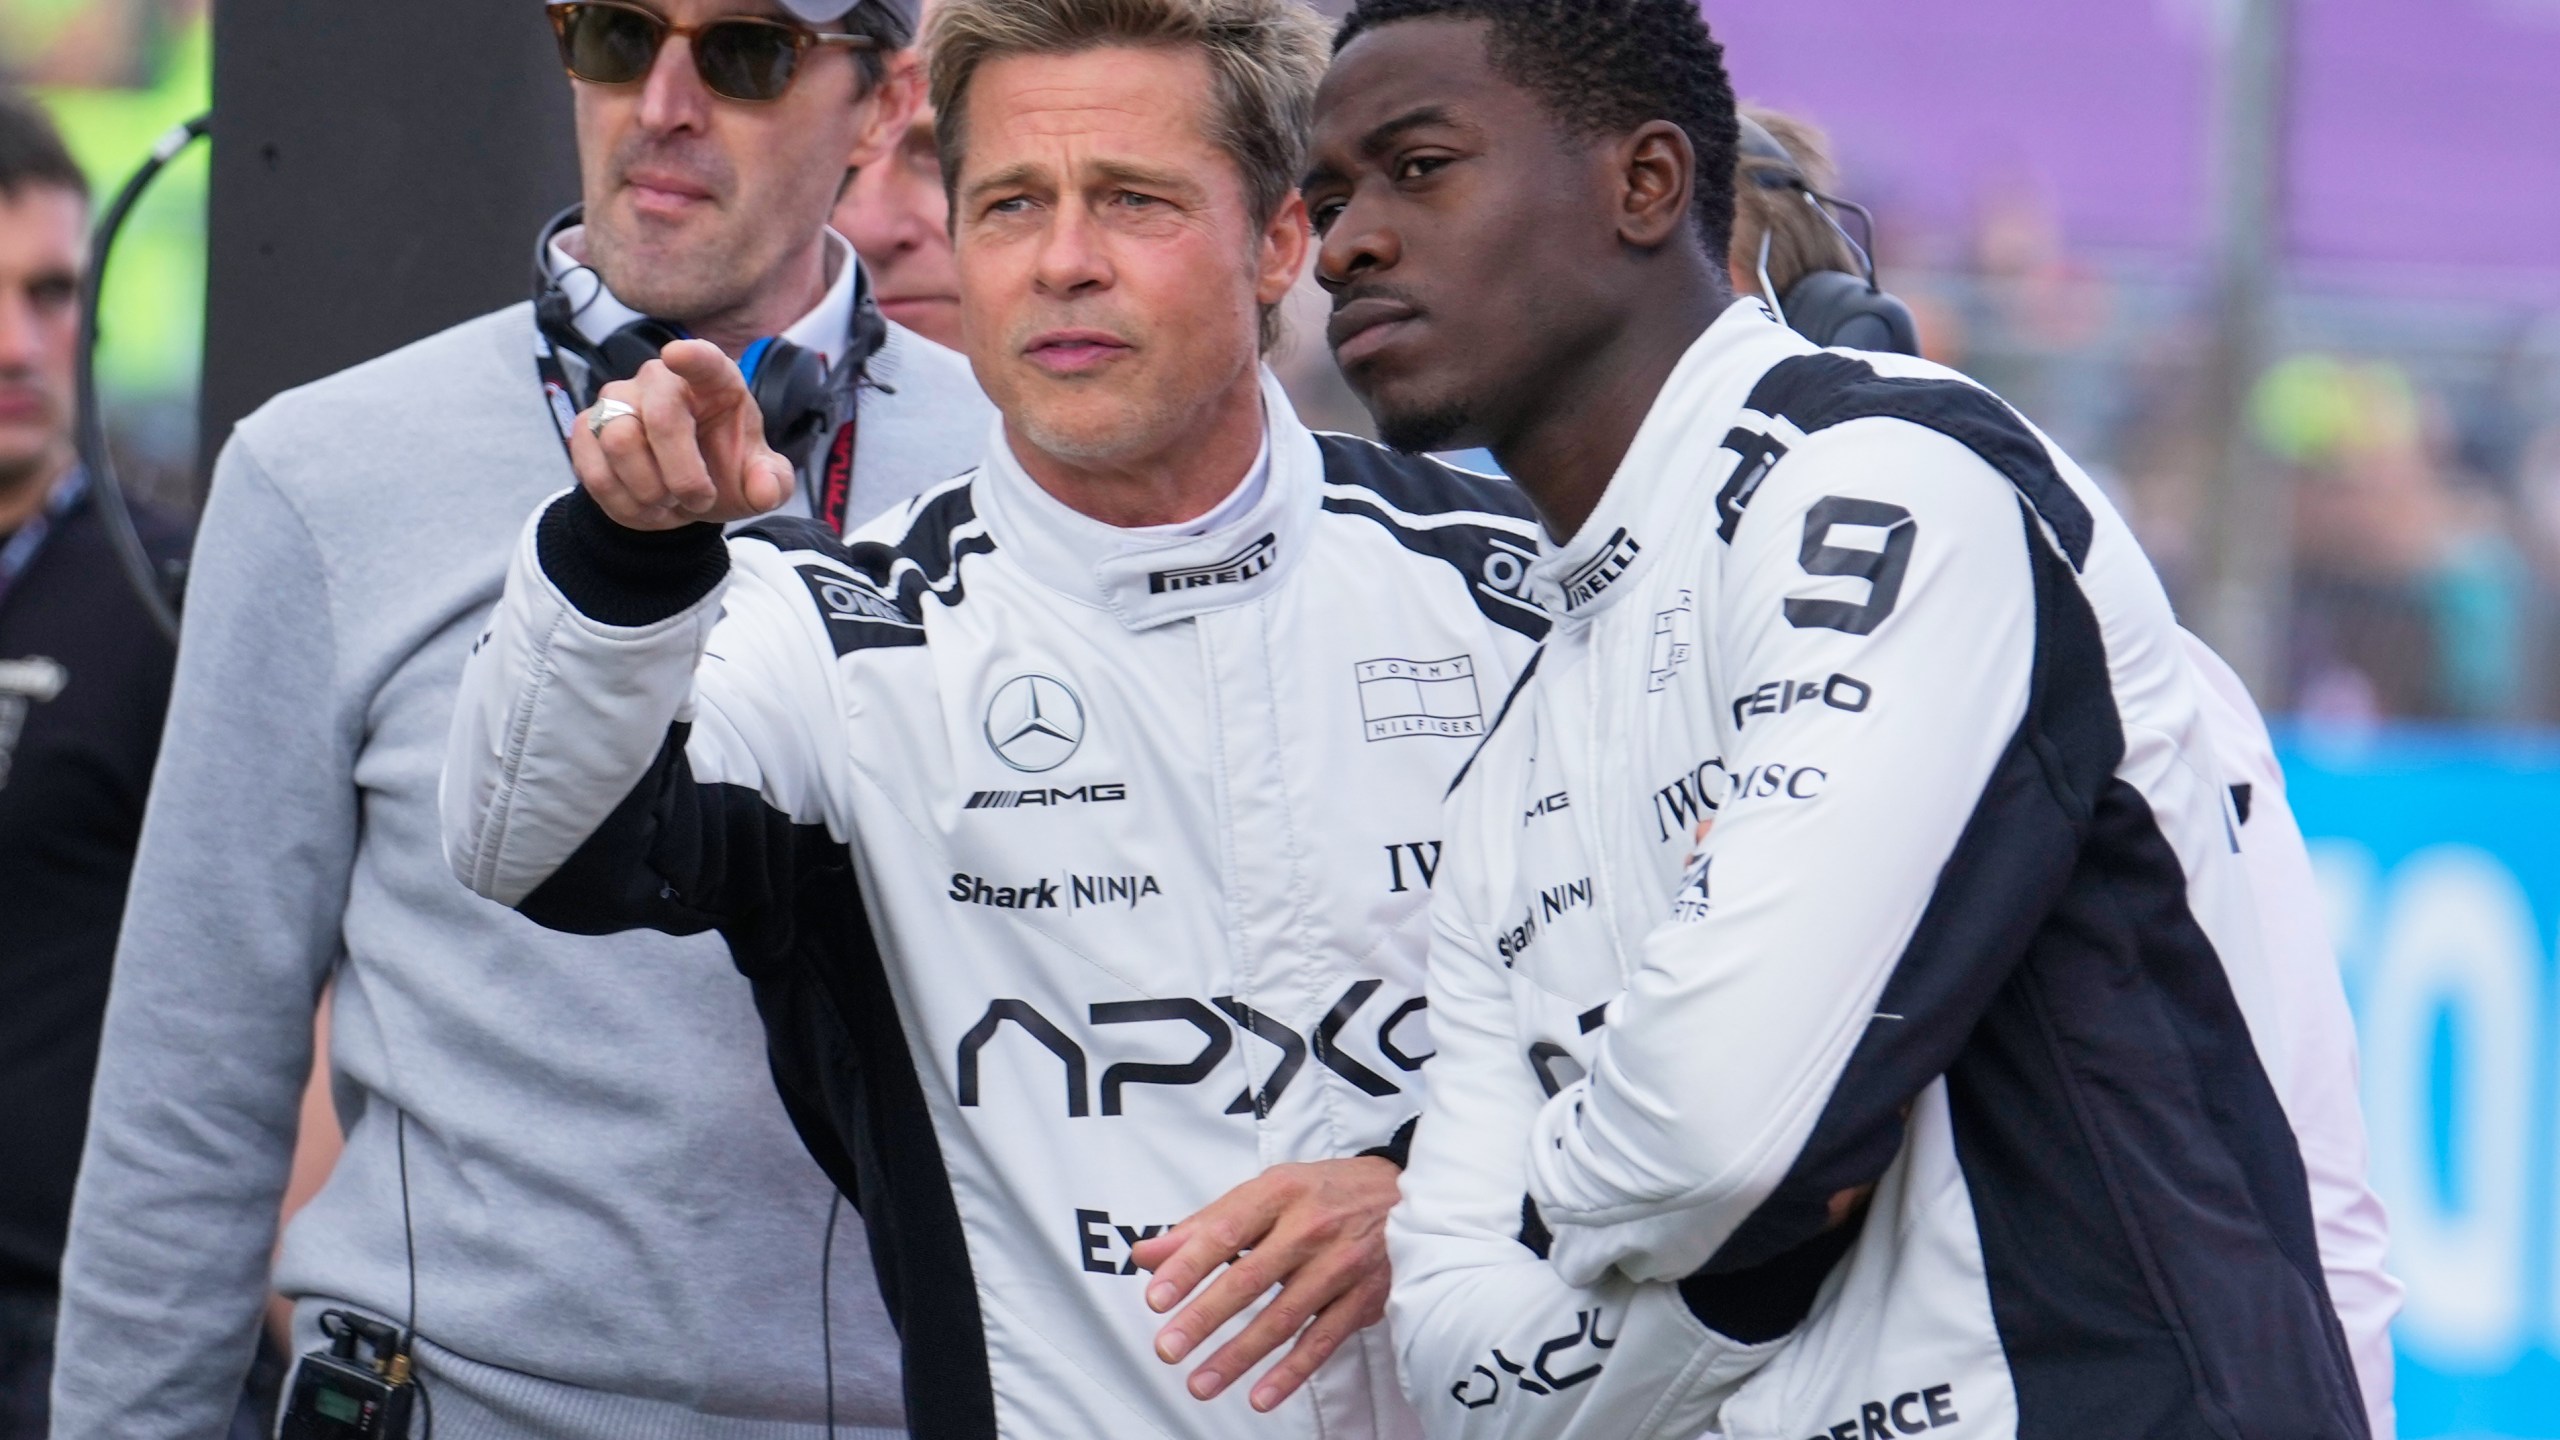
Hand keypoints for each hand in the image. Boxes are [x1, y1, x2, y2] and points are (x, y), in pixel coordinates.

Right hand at [569, 338, 794, 530]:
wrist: (680, 493)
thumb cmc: (723, 470)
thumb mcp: (758, 482)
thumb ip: (772, 483)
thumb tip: (764, 489)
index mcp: (713, 382)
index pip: (704, 361)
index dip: (692, 357)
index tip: (679, 353)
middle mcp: (660, 380)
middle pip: (660, 418)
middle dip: (683, 475)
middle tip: (699, 501)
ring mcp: (617, 400)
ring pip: (620, 444)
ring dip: (651, 491)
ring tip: (669, 502)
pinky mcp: (586, 429)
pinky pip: (594, 470)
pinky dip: (624, 504)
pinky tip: (644, 507)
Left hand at [1128, 1157, 1400, 1412]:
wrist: (1404, 1195)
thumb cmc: (1322, 1193)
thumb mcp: (1267, 1191)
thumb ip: (1205, 1225)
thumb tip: (1147, 1254)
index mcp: (1280, 1192)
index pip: (1225, 1231)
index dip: (1188, 1266)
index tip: (1156, 1298)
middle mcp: (1312, 1227)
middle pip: (1251, 1278)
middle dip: (1205, 1317)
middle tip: (1168, 1348)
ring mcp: (1341, 1265)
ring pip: (1283, 1318)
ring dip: (1239, 1355)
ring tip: (1200, 1383)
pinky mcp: (1364, 1298)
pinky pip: (1322, 1341)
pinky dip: (1291, 1372)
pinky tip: (1261, 1396)